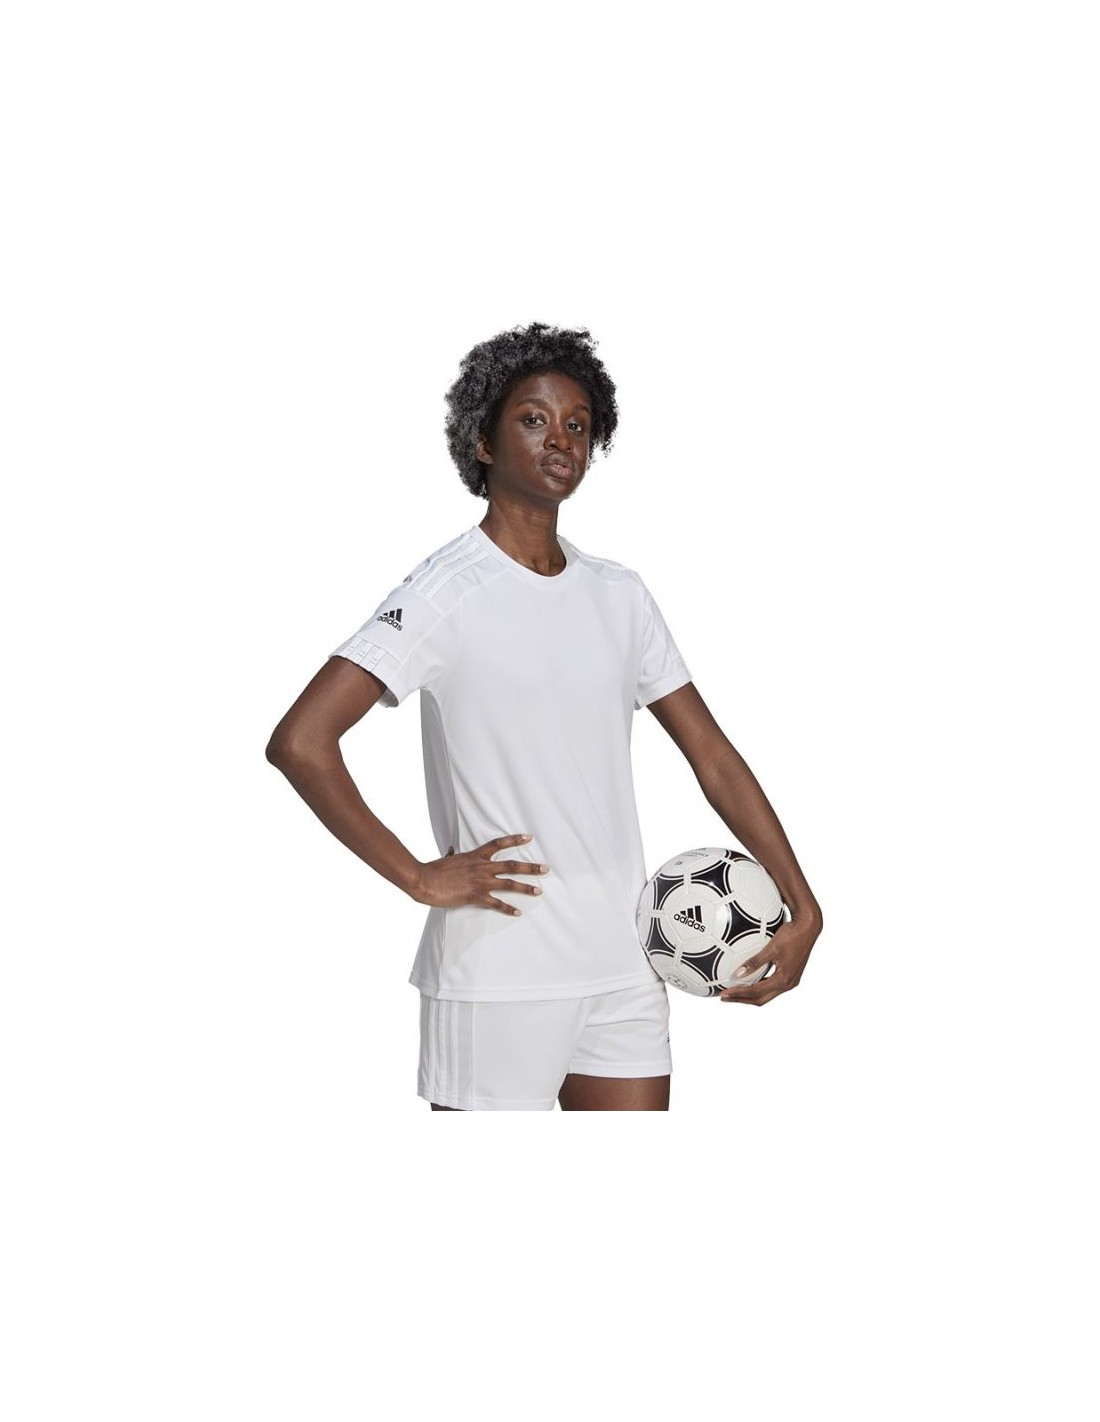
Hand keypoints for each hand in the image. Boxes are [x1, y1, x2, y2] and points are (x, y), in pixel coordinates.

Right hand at [411, 833, 549, 915]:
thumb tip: (452, 851)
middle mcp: (481, 867)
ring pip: (509, 884)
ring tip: (539, 890)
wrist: (424, 880)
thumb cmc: (432, 870)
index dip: (515, 840)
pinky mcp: (475, 896)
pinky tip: (517, 912)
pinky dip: (507, 908)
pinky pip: (496, 903)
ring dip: (526, 887)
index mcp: (475, 856)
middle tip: (546, 868)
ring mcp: (480, 881)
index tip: (529, 837)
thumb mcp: (446, 860)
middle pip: (512, 865)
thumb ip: (453, 856)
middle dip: (531, 867)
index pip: (499, 844)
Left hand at [718, 907, 821, 1005]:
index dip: (738, 994)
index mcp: (784, 980)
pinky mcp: (790, 975)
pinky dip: (758, 986)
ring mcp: (790, 981)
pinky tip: (748, 979)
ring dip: (749, 994)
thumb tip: (737, 974)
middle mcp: (788, 984)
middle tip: (725, 997)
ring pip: (766, 994)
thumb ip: (755, 962)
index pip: (756, 992)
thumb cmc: (792, 935)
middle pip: (761, 999)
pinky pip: (771, 985)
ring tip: (733, 991)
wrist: (809, 927)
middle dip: (742, 999)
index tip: (724, 993)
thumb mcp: (772, 947)